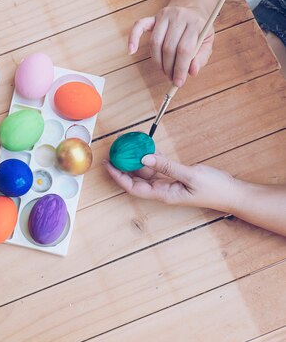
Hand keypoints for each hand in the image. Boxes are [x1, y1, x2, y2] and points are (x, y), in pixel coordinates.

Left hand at [105, 154, 238, 211]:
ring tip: (126, 148)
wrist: (233, 193)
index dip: (118, 176)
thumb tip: (145, 158)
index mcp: (163, 194)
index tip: (108, 164)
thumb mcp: (190, 176)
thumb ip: (167, 167)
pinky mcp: (176, 178)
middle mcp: (162, 190)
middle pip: (136, 180)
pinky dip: (152, 158)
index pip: (133, 187)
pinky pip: (158, 168)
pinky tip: (147, 148)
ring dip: (136, 161)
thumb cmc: (214, 189)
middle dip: (123, 167)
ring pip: (146, 172)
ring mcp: (169, 185)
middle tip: (113, 153)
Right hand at [128, 4, 212, 86]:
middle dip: (169, 68)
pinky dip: (133, 38)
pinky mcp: (153, 17)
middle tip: (171, 78)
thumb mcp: (208, 41)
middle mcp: (179, 16)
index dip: (180, 69)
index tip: (178, 82)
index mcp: (196, 23)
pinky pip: (138, 26)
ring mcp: (164, 16)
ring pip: (155, 43)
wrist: (192, 7)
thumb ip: (201, 57)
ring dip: (157, 62)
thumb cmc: (199, 28)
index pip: (185, 49)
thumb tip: (191, 72)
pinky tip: (131, 51)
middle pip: (168, 48)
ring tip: (164, 70)